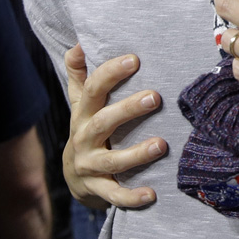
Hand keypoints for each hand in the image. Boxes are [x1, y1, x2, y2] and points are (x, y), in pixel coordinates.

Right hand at [64, 44, 166, 208]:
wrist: (75, 175)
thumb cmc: (88, 127)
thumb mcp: (81, 101)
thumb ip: (81, 73)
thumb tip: (81, 42)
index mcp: (84, 113)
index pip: (93, 89)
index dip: (111, 73)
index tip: (135, 59)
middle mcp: (84, 138)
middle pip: (103, 121)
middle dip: (128, 109)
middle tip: (155, 97)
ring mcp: (90, 165)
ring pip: (112, 160)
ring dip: (137, 153)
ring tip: (162, 145)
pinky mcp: (98, 189)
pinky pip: (114, 194)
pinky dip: (131, 196)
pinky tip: (152, 194)